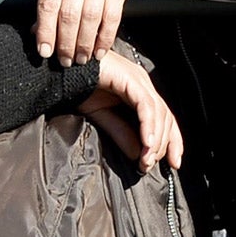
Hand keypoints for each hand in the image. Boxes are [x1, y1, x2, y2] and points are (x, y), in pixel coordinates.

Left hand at [36, 0, 131, 65]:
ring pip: (90, 17)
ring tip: (80, 59)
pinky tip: (99, 51)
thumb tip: (38, 35)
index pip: (48, 3)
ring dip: (84, 44)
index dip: (46, 31)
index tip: (45, 52)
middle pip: (69, 13)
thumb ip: (48, 0)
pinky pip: (112, 17)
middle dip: (66, 43)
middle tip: (65, 60)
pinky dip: (105, 38)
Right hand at [79, 49, 184, 172]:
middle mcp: (143, 84)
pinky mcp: (130, 79)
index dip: (172, 141)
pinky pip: (145, 105)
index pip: (164, 118)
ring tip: (146, 160)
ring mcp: (138, 79)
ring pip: (158, 112)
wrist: (61, 71)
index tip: (173, 163)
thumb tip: (138, 155)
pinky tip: (147, 143)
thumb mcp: (102, 117)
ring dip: (155, 140)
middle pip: (166, 117)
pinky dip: (148, 125)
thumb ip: (121, 133)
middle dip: (163, 145)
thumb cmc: (78, 88)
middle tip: (148, 165)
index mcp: (139, 91)